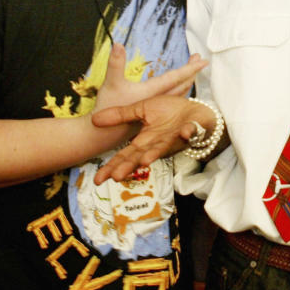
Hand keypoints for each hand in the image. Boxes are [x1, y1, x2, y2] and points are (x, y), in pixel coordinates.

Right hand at [91, 95, 216, 184]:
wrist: (195, 109)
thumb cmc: (168, 112)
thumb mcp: (141, 109)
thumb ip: (121, 115)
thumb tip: (94, 120)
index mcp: (145, 141)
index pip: (125, 156)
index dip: (112, 167)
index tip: (98, 180)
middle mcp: (158, 145)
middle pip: (141, 157)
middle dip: (130, 166)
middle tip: (117, 176)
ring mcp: (175, 140)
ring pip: (163, 148)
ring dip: (154, 154)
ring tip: (145, 160)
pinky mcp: (192, 131)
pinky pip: (191, 132)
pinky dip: (189, 133)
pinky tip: (184, 133)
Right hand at [94, 43, 206, 112]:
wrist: (103, 133)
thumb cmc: (107, 107)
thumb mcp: (110, 83)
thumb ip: (115, 63)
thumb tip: (118, 44)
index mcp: (151, 92)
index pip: (175, 78)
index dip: (190, 68)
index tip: (203, 60)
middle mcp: (158, 101)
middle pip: (181, 85)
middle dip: (191, 72)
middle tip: (200, 60)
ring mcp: (157, 109)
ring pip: (178, 95)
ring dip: (186, 82)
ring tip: (192, 73)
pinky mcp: (154, 115)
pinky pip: (172, 101)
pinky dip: (179, 92)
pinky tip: (179, 90)